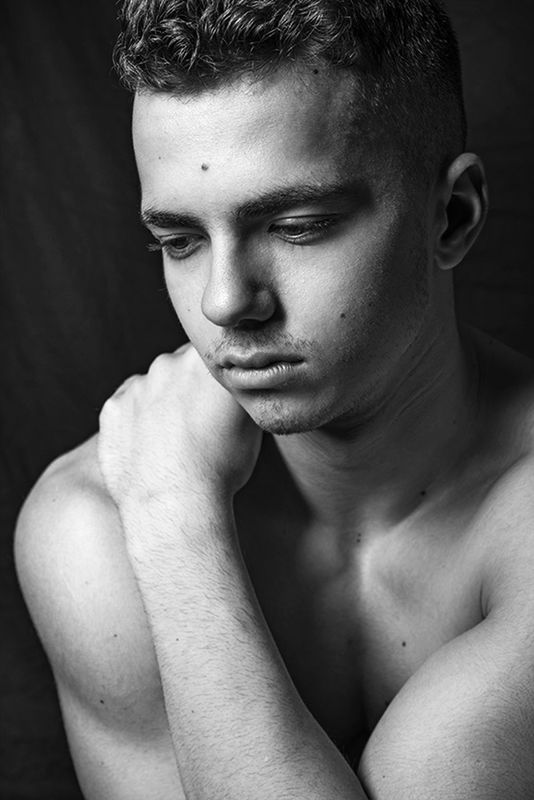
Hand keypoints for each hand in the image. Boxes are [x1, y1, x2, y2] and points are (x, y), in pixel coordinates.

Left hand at [98, 344, 261, 506]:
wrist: (175, 504)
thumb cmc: (220, 469)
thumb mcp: (251, 427)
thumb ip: (241, 395)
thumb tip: (240, 389)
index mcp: (208, 363)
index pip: (215, 354)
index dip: (218, 375)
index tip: (220, 395)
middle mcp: (171, 364)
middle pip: (182, 366)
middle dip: (189, 387)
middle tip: (200, 421)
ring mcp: (139, 384)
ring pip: (153, 387)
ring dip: (162, 403)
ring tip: (174, 441)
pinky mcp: (114, 407)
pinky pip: (127, 408)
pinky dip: (137, 421)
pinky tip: (151, 447)